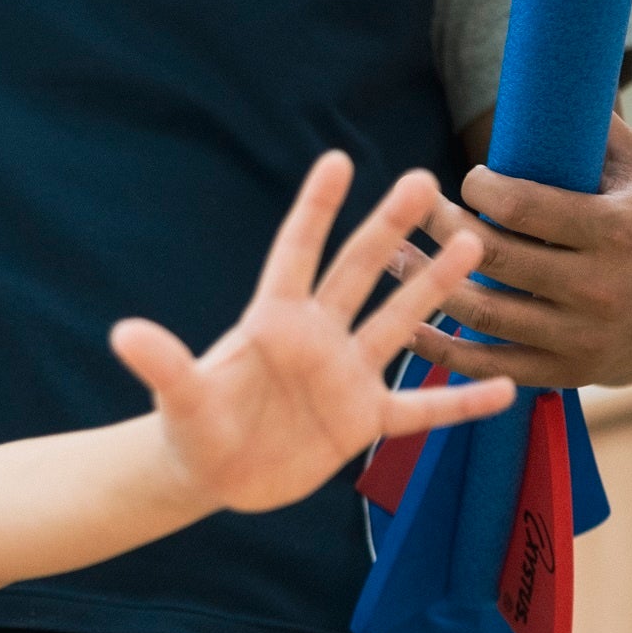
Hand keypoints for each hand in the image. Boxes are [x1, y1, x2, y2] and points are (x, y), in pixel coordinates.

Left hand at [112, 154, 517, 513]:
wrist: (209, 473)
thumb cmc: (190, 426)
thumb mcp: (178, 396)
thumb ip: (162, 363)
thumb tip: (124, 334)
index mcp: (272, 321)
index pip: (296, 253)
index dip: (316, 210)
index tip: (338, 159)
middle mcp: (317, 338)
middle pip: (361, 273)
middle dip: (392, 229)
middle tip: (430, 182)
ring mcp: (345, 377)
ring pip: (400, 324)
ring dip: (436, 291)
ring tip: (475, 247)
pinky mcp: (362, 421)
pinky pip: (420, 410)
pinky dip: (461, 403)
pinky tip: (508, 385)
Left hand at [390, 114, 631, 387]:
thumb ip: (598, 134)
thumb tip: (548, 82)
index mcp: (614, 231)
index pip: (524, 207)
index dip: (480, 189)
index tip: (467, 181)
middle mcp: (596, 286)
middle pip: (494, 258)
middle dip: (442, 231)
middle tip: (410, 213)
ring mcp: (581, 334)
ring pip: (485, 313)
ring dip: (427, 287)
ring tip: (392, 261)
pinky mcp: (569, 371)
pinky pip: (494, 364)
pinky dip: (446, 351)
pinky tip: (410, 329)